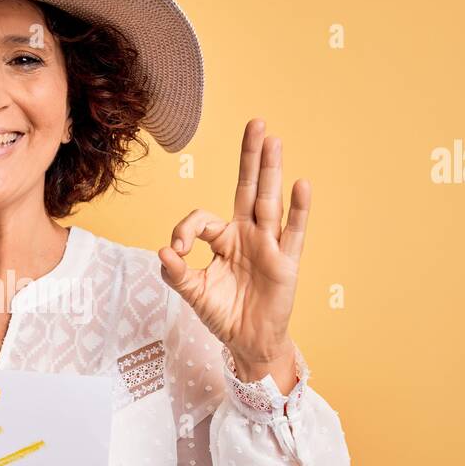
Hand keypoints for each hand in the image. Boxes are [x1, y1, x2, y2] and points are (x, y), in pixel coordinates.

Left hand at [158, 118, 309, 379]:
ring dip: (271, 171)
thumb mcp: (193, 294)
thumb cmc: (222, 314)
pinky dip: (298, 210)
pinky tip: (301, 185)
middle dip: (250, 157)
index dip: (186, 229)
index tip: (177, 251)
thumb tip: (163, 252)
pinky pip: (293, 232)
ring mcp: (268, 245)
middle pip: (248, 188)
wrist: (248, 343)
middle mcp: (247, 234)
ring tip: (273, 140)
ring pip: (269, 201)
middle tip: (256, 122)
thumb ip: (177, 274)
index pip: (203, 218)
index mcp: (223, 239)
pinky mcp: (286, 262)